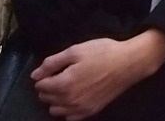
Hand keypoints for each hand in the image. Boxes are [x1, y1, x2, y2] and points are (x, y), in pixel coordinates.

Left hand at [31, 30, 164, 119]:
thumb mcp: (76, 50)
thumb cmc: (103, 53)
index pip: (40, 85)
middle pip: (46, 98)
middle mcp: (69, 101)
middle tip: (64, 73)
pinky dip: (68, 109)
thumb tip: (35, 75)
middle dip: (50, 86)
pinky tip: (76, 97)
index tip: (57, 67)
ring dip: (57, 99)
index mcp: (63, 84)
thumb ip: (52, 63)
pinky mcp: (91, 112)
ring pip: (55, 110)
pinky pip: (69, 117)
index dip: (46, 74)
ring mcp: (80, 109)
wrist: (129, 63)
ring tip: (69, 85)